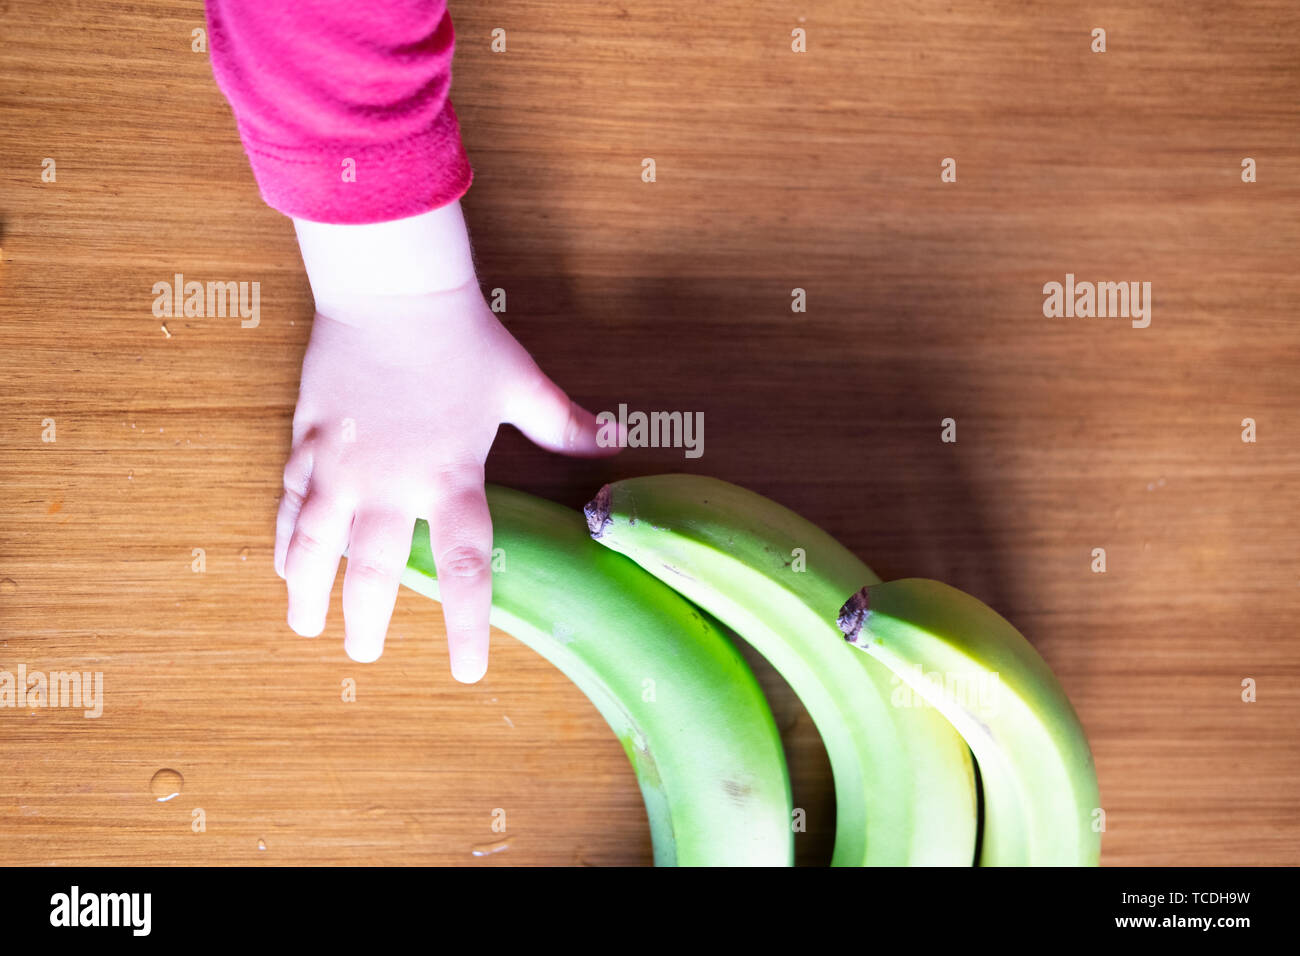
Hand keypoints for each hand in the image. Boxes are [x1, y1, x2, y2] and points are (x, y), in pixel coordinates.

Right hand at [276, 203, 614, 680]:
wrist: (391, 288)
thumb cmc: (462, 337)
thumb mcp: (521, 384)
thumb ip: (565, 423)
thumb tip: (619, 438)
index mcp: (451, 478)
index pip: (466, 570)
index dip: (467, 628)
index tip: (466, 673)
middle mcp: (391, 484)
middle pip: (375, 573)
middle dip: (369, 622)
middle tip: (367, 653)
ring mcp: (341, 466)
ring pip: (315, 547)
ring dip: (308, 593)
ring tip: (304, 625)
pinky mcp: (307, 442)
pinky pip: (289, 501)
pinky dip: (284, 537)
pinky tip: (282, 562)